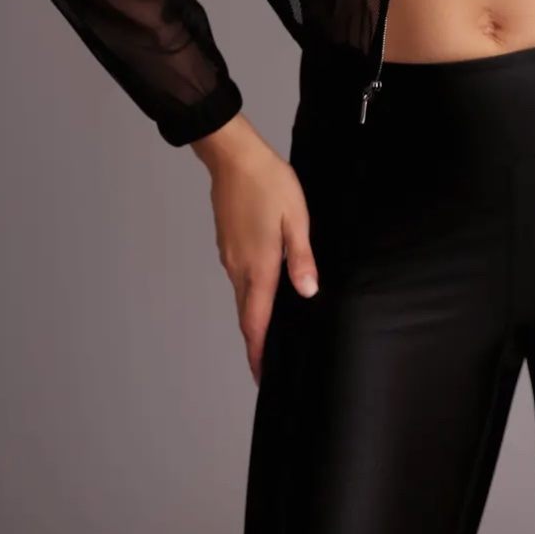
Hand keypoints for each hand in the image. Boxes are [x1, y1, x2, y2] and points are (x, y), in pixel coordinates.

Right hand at [193, 117, 317, 385]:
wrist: (234, 157)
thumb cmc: (268, 183)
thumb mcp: (296, 218)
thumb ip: (301, 258)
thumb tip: (307, 292)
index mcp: (258, 265)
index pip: (256, 322)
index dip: (259, 353)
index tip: (263, 377)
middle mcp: (238, 267)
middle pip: (246, 315)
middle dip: (256, 342)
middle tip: (268, 364)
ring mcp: (229, 255)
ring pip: (241, 296)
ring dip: (253, 317)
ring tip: (270, 332)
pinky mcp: (227, 243)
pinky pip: (238, 277)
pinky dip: (249, 293)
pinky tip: (264, 289)